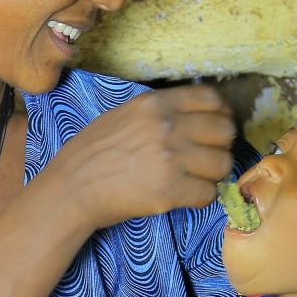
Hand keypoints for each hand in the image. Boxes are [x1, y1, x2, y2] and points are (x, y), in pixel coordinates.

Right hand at [51, 84, 235, 228]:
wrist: (71, 188)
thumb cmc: (93, 152)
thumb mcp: (124, 115)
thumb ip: (159, 112)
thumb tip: (196, 117)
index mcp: (155, 103)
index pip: (211, 99)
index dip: (221, 114)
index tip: (217, 128)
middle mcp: (167, 125)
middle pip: (224, 131)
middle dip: (219, 146)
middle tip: (205, 158)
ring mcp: (170, 158)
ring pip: (222, 164)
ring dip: (212, 175)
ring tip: (193, 179)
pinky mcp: (170, 190)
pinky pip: (208, 193)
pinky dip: (200, 197)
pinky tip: (183, 196)